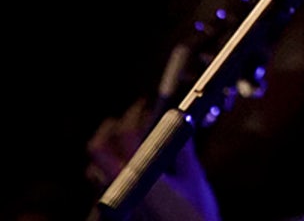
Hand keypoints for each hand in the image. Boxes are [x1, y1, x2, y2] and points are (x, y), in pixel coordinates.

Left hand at [87, 100, 221, 220]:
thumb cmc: (193, 215)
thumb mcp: (194, 179)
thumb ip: (183, 152)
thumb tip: (182, 126)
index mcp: (139, 173)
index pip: (125, 134)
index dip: (134, 115)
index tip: (144, 107)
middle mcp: (120, 186)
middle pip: (97, 150)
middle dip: (108, 130)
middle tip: (125, 120)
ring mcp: (116, 201)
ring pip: (95, 170)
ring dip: (107, 153)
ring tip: (126, 145)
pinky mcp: (119, 212)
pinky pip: (105, 187)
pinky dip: (114, 173)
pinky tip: (133, 172)